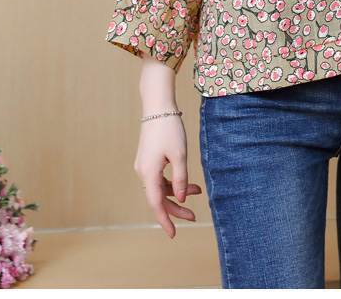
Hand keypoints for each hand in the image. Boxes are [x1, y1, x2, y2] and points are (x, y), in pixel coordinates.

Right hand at [134, 116, 202, 238]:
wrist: (158, 106)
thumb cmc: (169, 128)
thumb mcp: (179, 155)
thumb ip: (180, 179)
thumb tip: (179, 199)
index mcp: (149, 173)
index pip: (156, 204)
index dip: (165, 220)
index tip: (173, 234)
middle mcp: (143, 172)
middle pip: (159, 197)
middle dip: (176, 208)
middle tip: (193, 216)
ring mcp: (144, 165)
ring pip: (160, 187)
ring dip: (177, 192)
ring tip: (198, 191)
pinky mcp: (148, 159)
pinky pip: (160, 177)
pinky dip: (173, 181)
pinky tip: (188, 181)